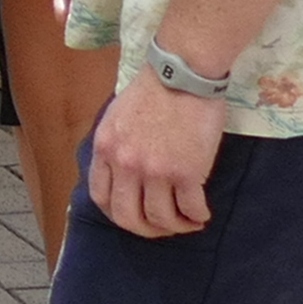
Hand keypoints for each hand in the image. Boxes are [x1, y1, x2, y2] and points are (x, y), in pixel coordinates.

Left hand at [87, 69, 224, 239]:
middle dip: (146, 230)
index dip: (118, 214)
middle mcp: (126, 163)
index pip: (101, 197)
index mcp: (106, 148)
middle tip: (162, 228)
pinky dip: (197, 217)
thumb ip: (116, 145)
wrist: (184, 72)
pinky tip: (201, 214)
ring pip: (161, 219)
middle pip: (127, 217)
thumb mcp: (117, 115)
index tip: (134, 216)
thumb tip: (120, 172)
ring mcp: (155, 170)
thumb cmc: (155, 89)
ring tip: (187, 221)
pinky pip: (190, 209)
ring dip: (176, 226)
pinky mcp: (186, 172)